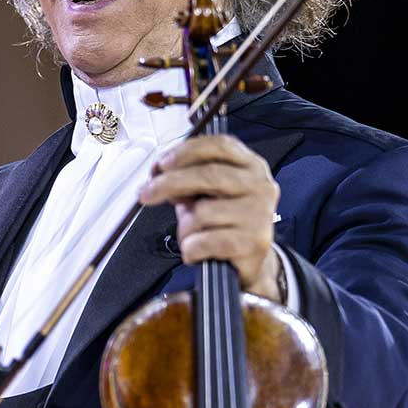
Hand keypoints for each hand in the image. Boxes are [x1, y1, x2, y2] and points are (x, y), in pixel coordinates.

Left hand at [140, 134, 282, 301]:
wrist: (249, 261)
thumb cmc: (224, 223)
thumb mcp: (205, 194)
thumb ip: (186, 180)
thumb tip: (159, 175)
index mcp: (250, 165)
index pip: (219, 146)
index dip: (187, 151)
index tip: (162, 164)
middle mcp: (260, 185)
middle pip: (208, 175)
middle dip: (170, 183)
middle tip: (146, 193)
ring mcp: (259, 213)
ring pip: (203, 213)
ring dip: (185, 228)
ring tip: (190, 236)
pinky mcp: (253, 241)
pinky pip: (205, 241)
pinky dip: (191, 249)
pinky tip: (196, 251)